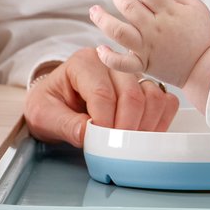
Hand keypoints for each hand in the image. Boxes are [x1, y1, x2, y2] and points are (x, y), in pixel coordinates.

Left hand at [23, 47, 178, 147]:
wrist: (59, 103)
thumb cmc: (51, 105)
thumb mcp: (43, 115)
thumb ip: (64, 124)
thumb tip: (89, 135)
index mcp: (84, 63)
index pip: (102, 93)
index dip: (104, 122)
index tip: (100, 142)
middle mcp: (112, 63)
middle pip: (132, 94)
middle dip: (126, 127)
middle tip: (116, 147)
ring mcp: (133, 74)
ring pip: (153, 97)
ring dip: (145, 125)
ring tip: (129, 142)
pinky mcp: (147, 87)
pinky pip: (166, 101)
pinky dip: (160, 120)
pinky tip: (144, 133)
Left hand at [89, 0, 209, 89]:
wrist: (205, 68)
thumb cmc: (201, 38)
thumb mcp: (199, 8)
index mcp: (170, 12)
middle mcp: (156, 28)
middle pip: (128, 6)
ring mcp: (148, 47)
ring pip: (118, 31)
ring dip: (102, 19)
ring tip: (95, 11)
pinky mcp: (144, 64)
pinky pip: (122, 63)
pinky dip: (108, 57)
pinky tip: (100, 48)